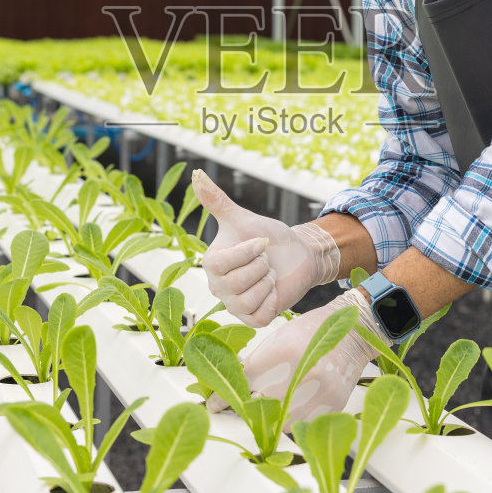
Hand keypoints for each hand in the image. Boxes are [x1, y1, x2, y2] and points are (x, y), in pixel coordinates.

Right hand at [192, 169, 339, 326]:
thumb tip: (196, 172)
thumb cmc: (267, 236)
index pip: (222, 264)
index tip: (261, 242)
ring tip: (269, 275)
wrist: (296, 254)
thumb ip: (217, 200)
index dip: (247, 252)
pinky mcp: (253, 319)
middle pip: (238, 282)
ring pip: (249, 299)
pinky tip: (273, 291)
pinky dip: (272, 302)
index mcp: (211, 263)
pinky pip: (260, 316)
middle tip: (266, 261)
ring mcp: (234, 306)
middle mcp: (218, 287)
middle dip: (261, 266)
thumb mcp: (243, 218)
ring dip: (268, 283)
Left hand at [208, 289, 379, 426]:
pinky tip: (290, 409)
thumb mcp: (279, 337)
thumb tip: (231, 385)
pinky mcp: (332, 405)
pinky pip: (302, 425)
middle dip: (246, 407)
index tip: (213, 406)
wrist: (354, 333)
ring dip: (269, 418)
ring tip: (269, 406)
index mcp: (283, 352)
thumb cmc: (313, 331)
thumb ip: (256, 362)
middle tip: (242, 405)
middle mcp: (301, 372)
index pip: (243, 382)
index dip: (223, 397)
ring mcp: (319, 391)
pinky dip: (291, 422)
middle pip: (259, 404)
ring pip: (279, 422)